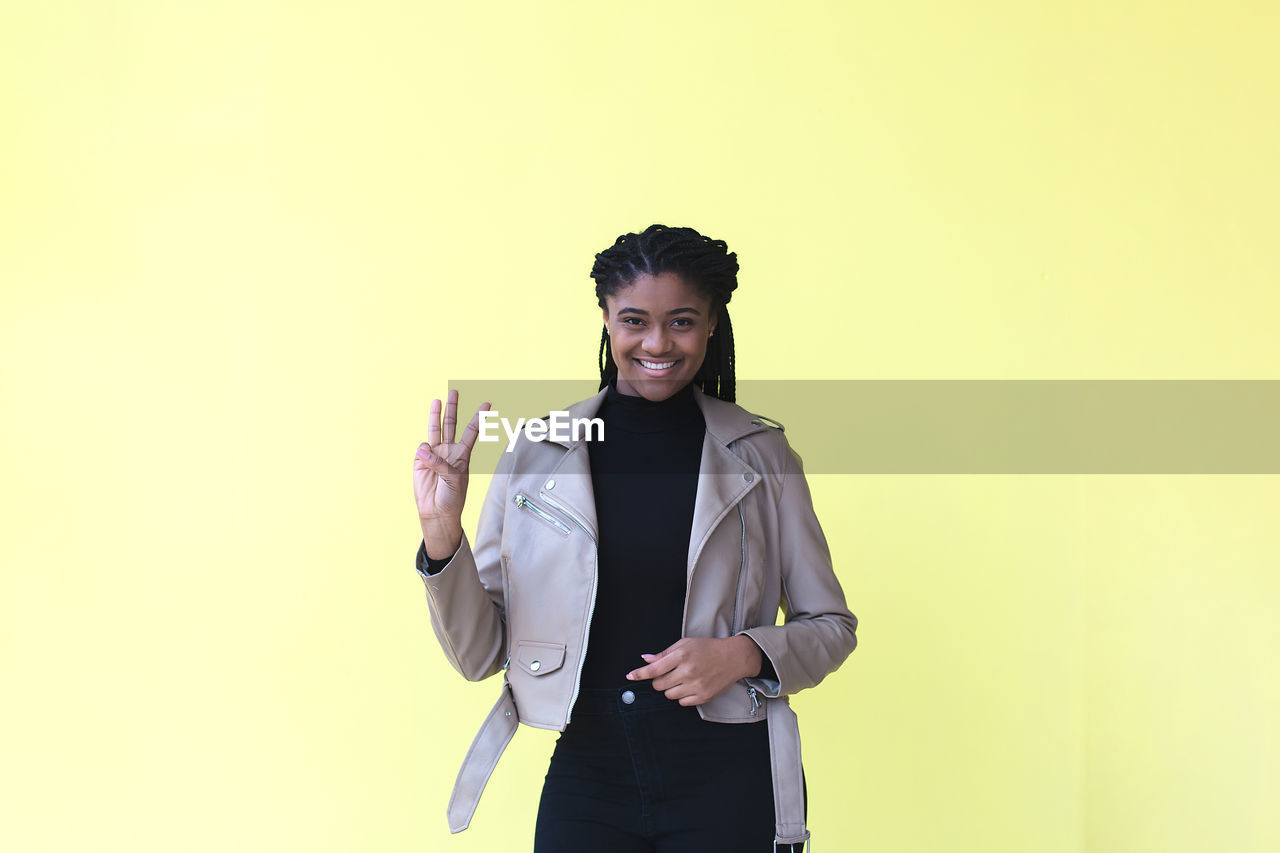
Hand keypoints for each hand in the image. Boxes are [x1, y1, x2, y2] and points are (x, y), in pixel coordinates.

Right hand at [414, 390, 490, 557]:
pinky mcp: (420, 461)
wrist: (437, 510)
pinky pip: (421, 450)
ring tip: (437, 401)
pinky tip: (425, 461)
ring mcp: (434, 454)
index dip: (479, 418)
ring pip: (435, 430)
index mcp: (462, 454)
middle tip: (454, 392)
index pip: (472, 432)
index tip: (487, 404)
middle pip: (451, 424)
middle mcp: (449, 451)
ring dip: (436, 415)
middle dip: (453, 408)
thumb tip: (424, 449)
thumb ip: (440, 463)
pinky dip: (423, 452)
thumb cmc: (451, 497)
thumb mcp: (453, 479)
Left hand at [624, 636, 763, 706]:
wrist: (734, 658)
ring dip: (671, 689)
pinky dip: (682, 696)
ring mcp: (696, 685)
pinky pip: (682, 703)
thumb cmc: (708, 648)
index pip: (654, 669)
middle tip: (669, 674)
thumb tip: (645, 660)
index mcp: (682, 655)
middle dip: (659, 681)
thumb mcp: (685, 644)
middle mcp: (688, 671)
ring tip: (682, 679)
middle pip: (659, 685)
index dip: (639, 674)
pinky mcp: (703, 697)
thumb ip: (664, 653)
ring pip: (669, 695)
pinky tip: (690, 686)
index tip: (630, 676)